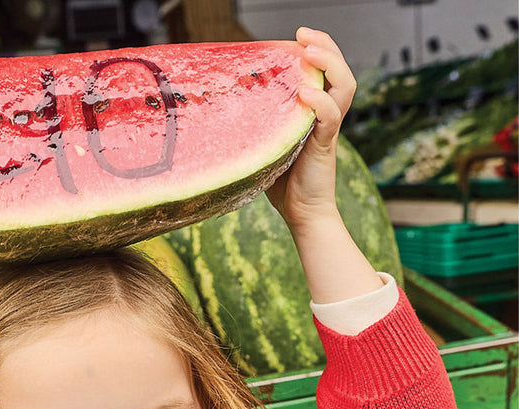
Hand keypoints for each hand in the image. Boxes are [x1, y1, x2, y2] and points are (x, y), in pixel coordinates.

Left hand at [266, 27, 355, 231]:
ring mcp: (328, 129)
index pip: (324, 70)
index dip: (316, 48)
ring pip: (344, 85)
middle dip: (325, 44)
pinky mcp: (326, 145)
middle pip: (339, 69)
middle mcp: (326, 115)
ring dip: (329, 63)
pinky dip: (320, 101)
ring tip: (309, 52)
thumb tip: (225, 107)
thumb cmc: (283, 183)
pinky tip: (305, 93)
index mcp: (315, 111)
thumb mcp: (267, 144)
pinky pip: (331, 117)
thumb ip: (259, 125)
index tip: (295, 37)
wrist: (301, 214)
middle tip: (302, 34)